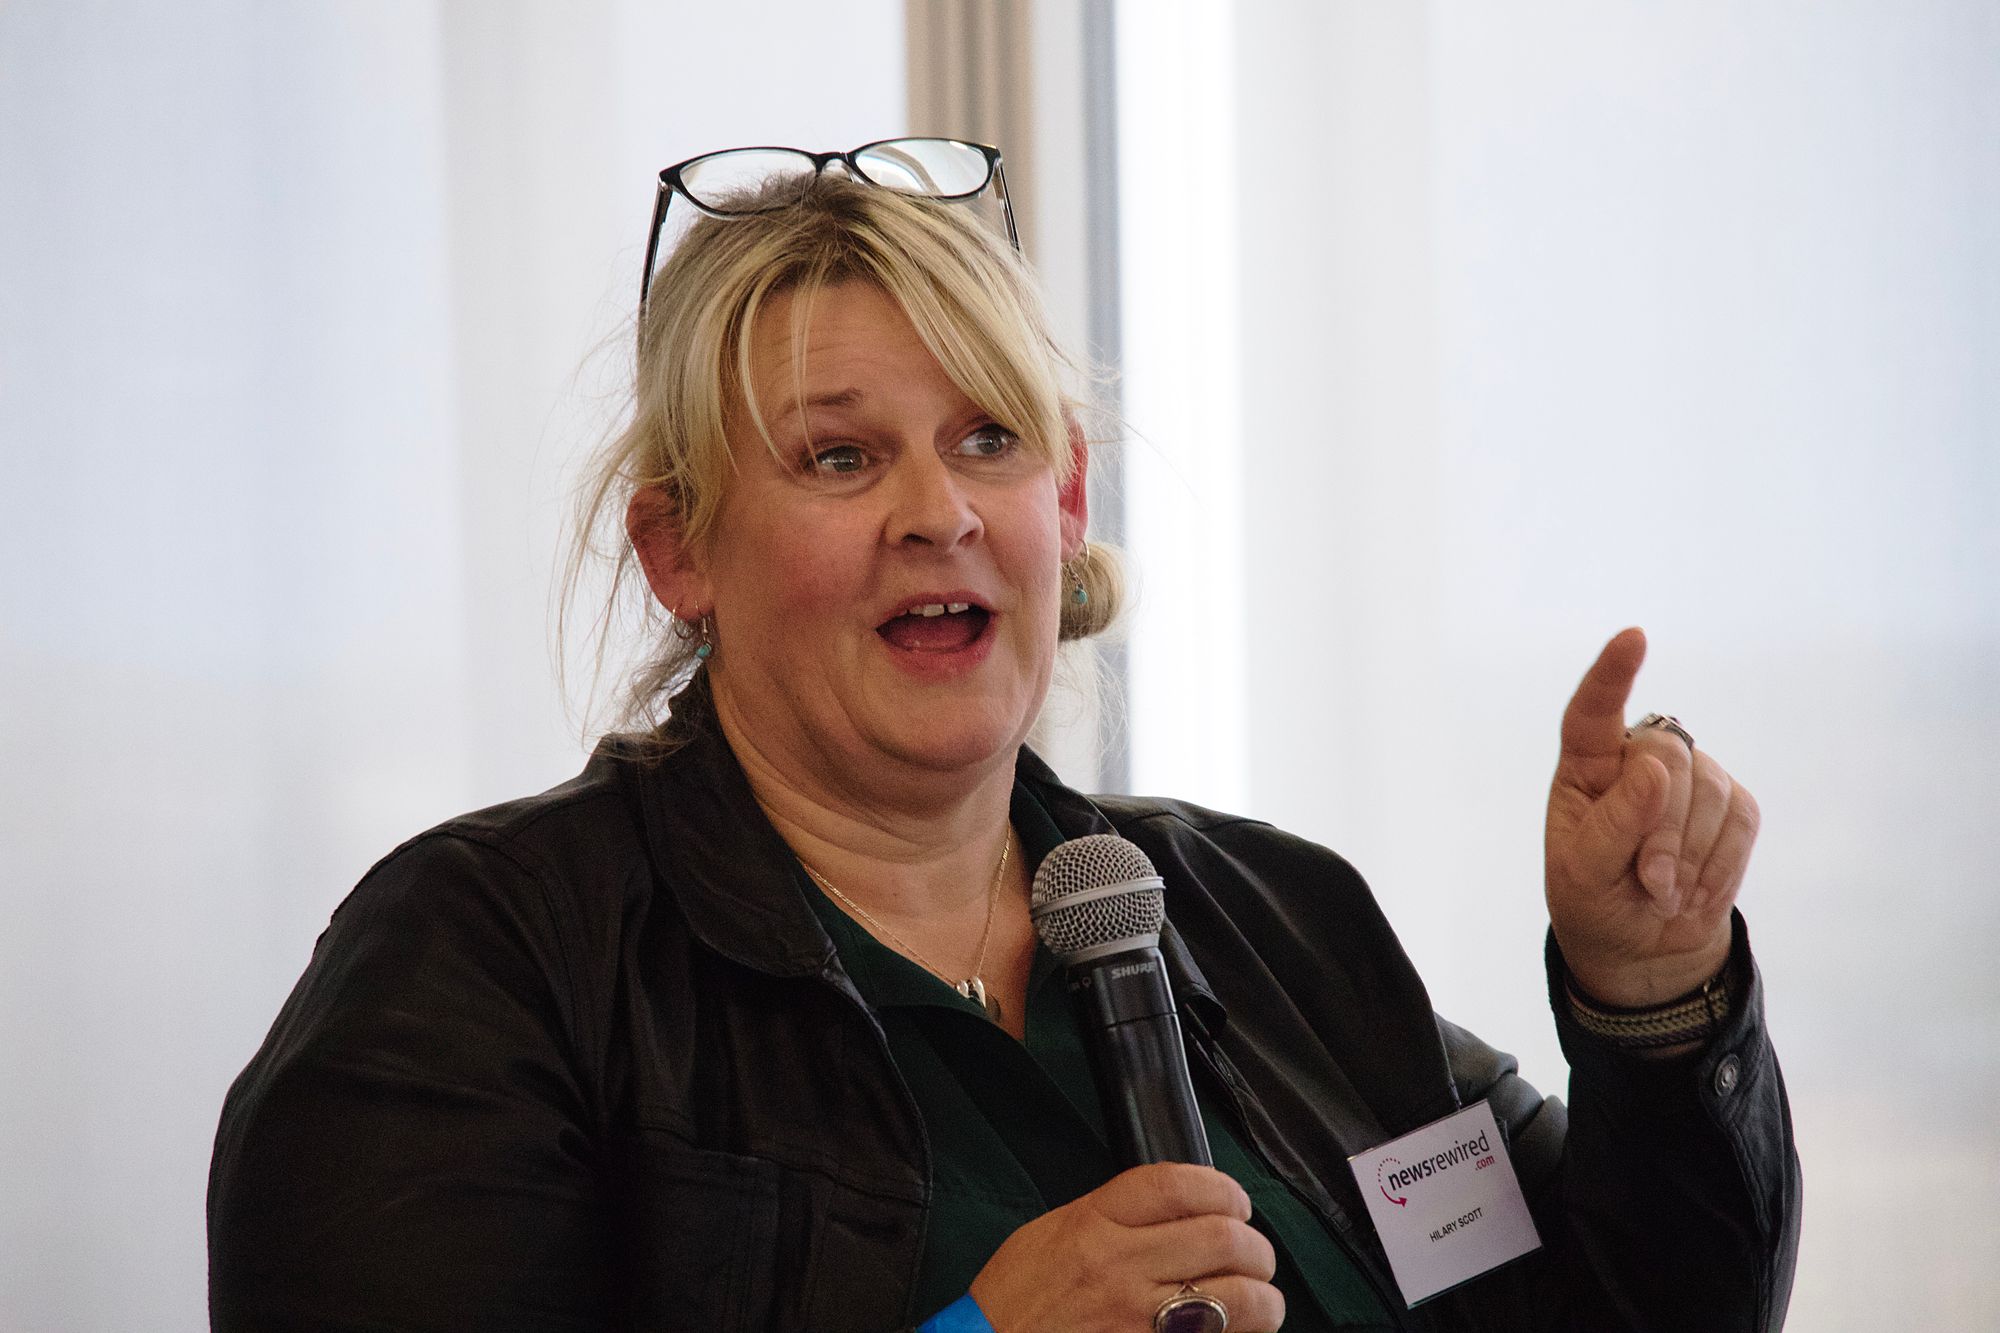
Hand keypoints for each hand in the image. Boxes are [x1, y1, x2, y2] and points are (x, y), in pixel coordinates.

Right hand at [967, 1163, 1284, 1332]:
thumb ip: (1112, 1214)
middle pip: (1221, 1236)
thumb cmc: (1016, 1299)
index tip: (1235, 1202)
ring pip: (1237, 1297)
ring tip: (1261, 1298)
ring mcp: (1138, 1320)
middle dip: (1255, 1246)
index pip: (1177, 1186)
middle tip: (1254, 1255)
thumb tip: (1174, 1207)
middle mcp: (1120, 1267)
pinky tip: (1240, 1332)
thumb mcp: (1052, 1232)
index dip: (1222, 1188)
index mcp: (1093, 1224)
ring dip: (1264, 1297)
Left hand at [1544, 628, 1758, 1006]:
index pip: (1592, 713)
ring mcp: (1690, 780)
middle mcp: (1637, 762)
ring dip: (1692, 855)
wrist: (1643, 948)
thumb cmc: (1595, 903)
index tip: (1634, 639)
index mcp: (1585, 770)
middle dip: (1664, 828)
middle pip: (1667, 756)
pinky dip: (1722, 865)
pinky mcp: (1732, 807)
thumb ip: (1614, 824)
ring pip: (1711, 788)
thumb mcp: (1583, 875)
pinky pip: (1744, 820)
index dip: (1612, 675)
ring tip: (1665, 894)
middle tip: (1650, 882)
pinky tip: (1695, 892)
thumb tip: (1653, 769)